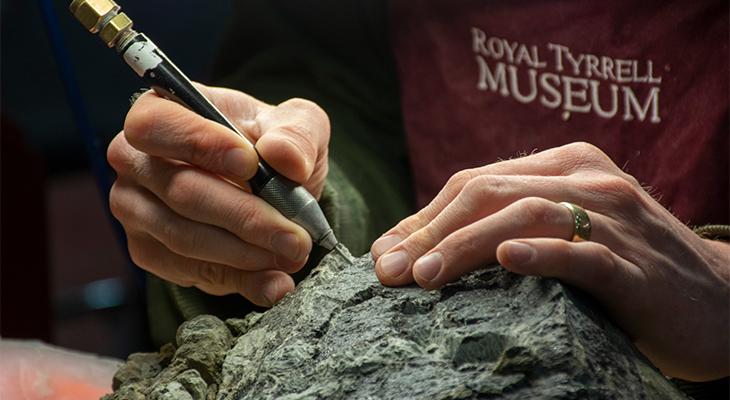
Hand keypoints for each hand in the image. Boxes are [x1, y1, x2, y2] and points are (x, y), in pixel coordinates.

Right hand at [108, 84, 329, 306]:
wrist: (270, 186)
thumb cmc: (271, 142)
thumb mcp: (298, 123)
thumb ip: (297, 132)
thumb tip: (285, 157)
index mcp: (160, 110)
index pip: (156, 125)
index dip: (200, 144)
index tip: (251, 164)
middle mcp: (135, 160)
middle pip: (181, 191)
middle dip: (245, 217)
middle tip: (294, 235)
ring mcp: (135, 209)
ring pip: (186, 238)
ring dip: (246, 253)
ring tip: (292, 253)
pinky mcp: (150, 251)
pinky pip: (191, 272)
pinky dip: (241, 280)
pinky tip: (276, 281)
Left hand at [370, 142, 728, 380]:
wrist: (719, 302)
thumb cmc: (626, 268)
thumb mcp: (566, 233)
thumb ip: (506, 229)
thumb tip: (419, 250)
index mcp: (564, 166)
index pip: (475, 182)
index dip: (423, 218)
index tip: (385, 255)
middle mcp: (587, 180)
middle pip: (488, 193)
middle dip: (430, 232)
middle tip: (390, 271)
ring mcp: (614, 218)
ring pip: (525, 217)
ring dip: (465, 245)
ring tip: (425, 276)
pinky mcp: (635, 265)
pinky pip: (583, 253)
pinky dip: (543, 253)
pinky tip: (508, 258)